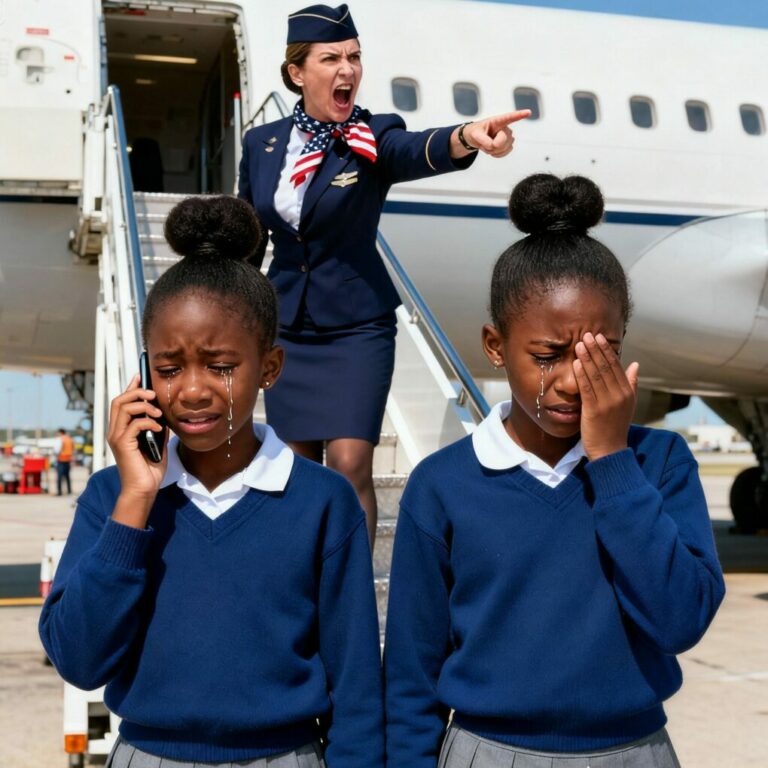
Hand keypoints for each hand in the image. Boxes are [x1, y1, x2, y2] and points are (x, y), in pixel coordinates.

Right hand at [106, 374, 167, 526]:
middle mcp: (115, 431)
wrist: (144, 490)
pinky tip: (161, 429)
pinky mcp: (122, 445)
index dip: (130, 387)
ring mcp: (117, 437)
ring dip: (144, 406)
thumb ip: (157, 427)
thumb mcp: (157, 443)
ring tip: (159, 413)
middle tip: (154, 394)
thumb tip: (164, 413)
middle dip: (137, 392)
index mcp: (121, 429)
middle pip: (119, 400)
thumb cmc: (150, 469)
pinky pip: (134, 424)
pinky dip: (149, 422)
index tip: (141, 376)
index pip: (121, 402)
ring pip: (124, 408)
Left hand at [455, 110, 530, 157]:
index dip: (519, 115)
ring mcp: (508, 136)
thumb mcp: (475, 135)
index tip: (528, 112)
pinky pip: (505, 153)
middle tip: (483, 143)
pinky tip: (492, 150)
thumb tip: (494, 146)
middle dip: (492, 146)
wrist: (477, 139)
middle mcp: (505, 127)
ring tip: (487, 145)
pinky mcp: (509, 145)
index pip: (509, 118)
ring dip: (492, 151)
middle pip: (502, 141)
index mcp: (497, 121)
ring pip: (504, 148)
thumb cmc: (476, 133)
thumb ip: (483, 140)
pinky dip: (496, 154)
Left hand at [573, 333, 639, 460]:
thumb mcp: (628, 404)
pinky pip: (587, 389)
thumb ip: (631, 383)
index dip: (606, 350)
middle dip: (595, 349)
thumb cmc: (615, 426)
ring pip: (596, 375)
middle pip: (606, 367)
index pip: (616, 366)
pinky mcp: (594, 411)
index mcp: (627, 392)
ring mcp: (607, 403)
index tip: (598, 337)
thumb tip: (636, 364)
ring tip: (579, 344)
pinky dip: (581, 374)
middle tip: (586, 335)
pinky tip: (576, 363)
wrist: (610, 450)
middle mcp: (619, 395)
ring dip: (586, 358)